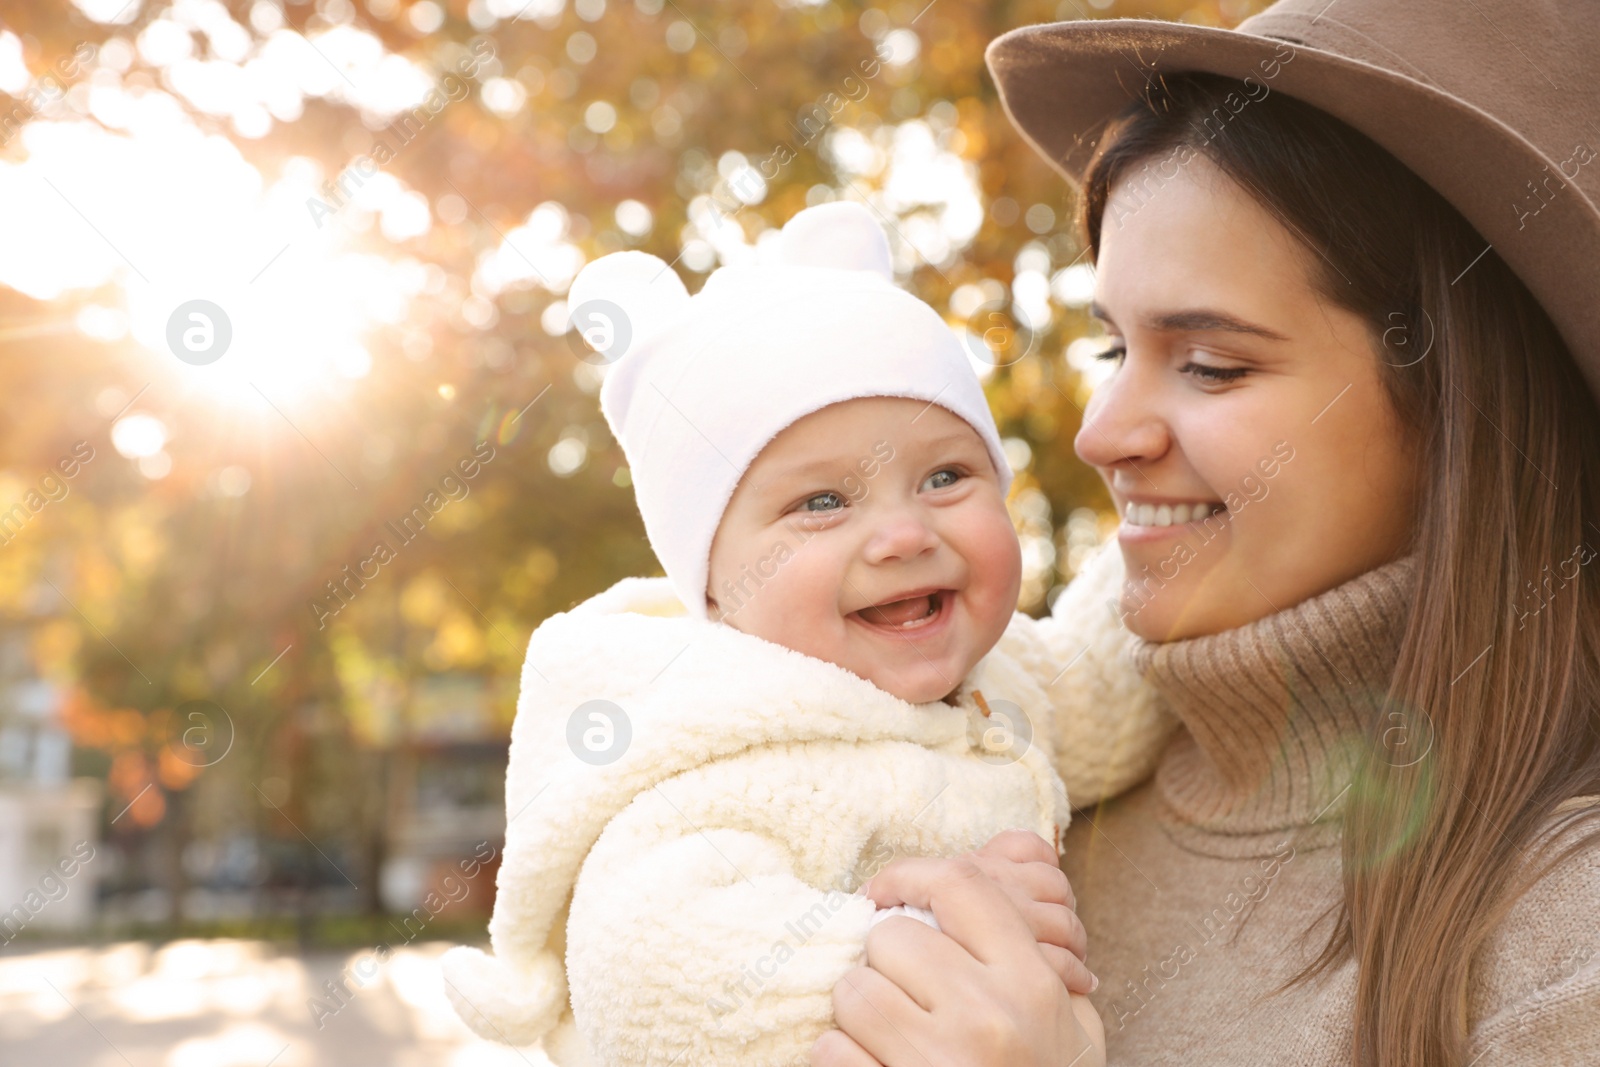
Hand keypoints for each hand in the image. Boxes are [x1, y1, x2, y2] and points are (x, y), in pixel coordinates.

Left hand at [813, 856, 1105, 1066]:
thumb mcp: (1067, 1016)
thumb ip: (1029, 947)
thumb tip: (977, 871)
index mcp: (1031, 984)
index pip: (959, 886)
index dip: (911, 876)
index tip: (887, 892)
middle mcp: (986, 1019)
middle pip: (892, 936)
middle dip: (887, 957)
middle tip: (902, 983)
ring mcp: (936, 1064)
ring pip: (854, 990)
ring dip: (861, 1006)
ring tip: (888, 1027)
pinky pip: (832, 1050)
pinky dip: (841, 1055)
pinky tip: (872, 1065)